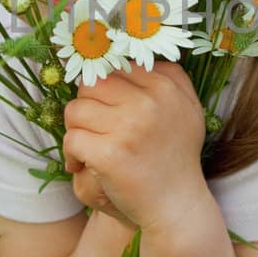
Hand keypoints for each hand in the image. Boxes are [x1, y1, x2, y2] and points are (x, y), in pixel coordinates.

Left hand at [62, 61, 206, 233]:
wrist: (177, 206)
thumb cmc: (176, 156)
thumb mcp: (186, 108)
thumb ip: (167, 77)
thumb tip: (128, 50)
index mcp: (166, 85)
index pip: (114, 67)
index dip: (103, 89)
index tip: (106, 110)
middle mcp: (149, 102)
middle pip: (91, 84)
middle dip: (86, 107)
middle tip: (93, 130)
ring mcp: (129, 127)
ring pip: (75, 110)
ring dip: (76, 131)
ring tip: (88, 149)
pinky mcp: (110, 154)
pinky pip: (72, 139)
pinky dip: (72, 155)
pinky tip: (83, 166)